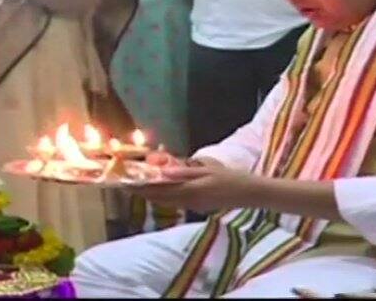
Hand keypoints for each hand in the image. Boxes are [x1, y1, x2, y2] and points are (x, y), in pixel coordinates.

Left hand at [127, 160, 250, 212]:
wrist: (249, 194)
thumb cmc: (231, 178)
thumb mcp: (208, 170)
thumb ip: (185, 172)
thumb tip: (164, 172)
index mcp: (191, 191)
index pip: (160, 190)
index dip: (142, 187)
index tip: (126, 182)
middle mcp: (189, 201)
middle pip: (159, 198)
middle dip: (142, 191)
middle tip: (126, 183)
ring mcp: (193, 206)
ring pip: (166, 201)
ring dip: (151, 194)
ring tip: (138, 185)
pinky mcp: (197, 206)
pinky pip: (175, 202)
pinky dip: (163, 195)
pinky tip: (159, 188)